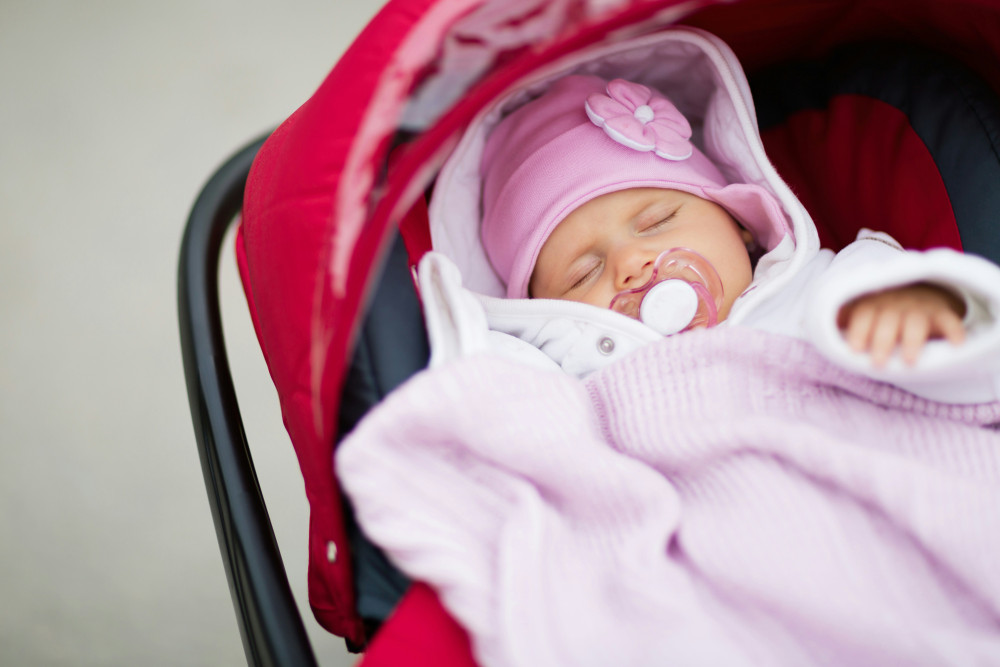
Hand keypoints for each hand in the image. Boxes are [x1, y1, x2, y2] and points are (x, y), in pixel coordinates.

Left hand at [837, 283, 965, 366]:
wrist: (920, 292)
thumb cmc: (883, 311)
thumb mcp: (862, 312)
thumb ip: (845, 320)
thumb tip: (819, 328)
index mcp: (872, 304)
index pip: (863, 314)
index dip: (858, 330)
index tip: (853, 349)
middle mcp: (895, 304)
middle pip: (887, 320)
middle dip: (882, 341)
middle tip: (877, 364)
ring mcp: (920, 307)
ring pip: (916, 321)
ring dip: (912, 340)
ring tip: (910, 362)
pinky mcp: (942, 313)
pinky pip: (949, 320)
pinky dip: (954, 331)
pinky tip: (956, 345)